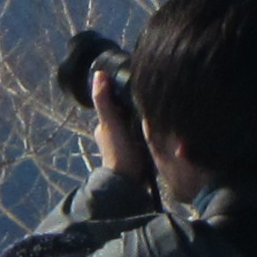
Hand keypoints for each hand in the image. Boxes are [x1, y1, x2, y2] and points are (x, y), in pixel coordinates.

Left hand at [91, 66, 153, 185]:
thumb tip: (98, 74)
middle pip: (125, 114)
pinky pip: (142, 137)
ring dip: (142, 121)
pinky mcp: (136, 153)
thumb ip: (104, 101)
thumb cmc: (118, 153)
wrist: (129, 182)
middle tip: (150, 102)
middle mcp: (112, 134)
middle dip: (135, 109)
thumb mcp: (111, 123)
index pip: (115, 103)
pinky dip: (147, 133)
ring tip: (156, 115)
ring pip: (134, 125)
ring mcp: (124, 145)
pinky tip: (158, 131)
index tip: (138, 89)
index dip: (124, 95)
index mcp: (104, 126)